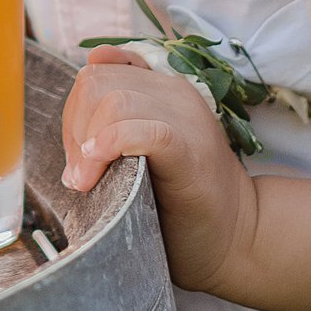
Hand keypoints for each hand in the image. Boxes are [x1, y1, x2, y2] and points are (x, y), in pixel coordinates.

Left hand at [61, 46, 258, 297]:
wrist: (236, 237)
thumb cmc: (181, 200)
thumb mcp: (143, 147)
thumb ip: (117, 117)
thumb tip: (80, 87)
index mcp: (161, 88)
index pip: (97, 73)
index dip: (73, 112)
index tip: (77, 157)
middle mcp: (174, 94)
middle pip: (98, 83)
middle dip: (74, 128)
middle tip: (79, 176)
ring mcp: (186, 121)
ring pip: (116, 102)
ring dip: (87, 142)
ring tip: (86, 182)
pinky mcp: (191, 153)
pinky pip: (147, 131)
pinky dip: (113, 143)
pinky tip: (98, 165)